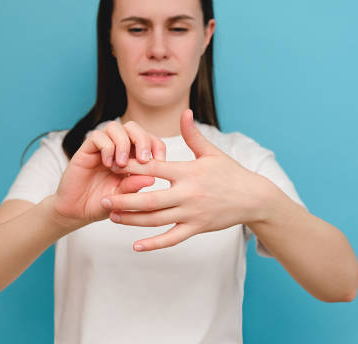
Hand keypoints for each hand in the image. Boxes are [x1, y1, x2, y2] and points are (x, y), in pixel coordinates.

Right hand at [51, 120, 166, 225]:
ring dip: (123, 143)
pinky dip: (106, 147)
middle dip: (142, 140)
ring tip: (122, 164)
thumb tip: (152, 178)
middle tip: (143, 160)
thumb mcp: (123, 199)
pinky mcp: (86, 150)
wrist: (77, 211)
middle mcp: (117, 148)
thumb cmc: (102, 204)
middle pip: (133, 128)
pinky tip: (108, 164)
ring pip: (116, 127)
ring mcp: (101, 148)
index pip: (149, 140)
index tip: (161, 162)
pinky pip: (97, 137)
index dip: (157, 146)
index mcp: (132, 158)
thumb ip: (134, 187)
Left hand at [101, 109, 267, 250]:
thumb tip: (184, 112)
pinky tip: (136, 246)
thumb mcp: (211, 152)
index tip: (112, 165)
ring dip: (132, 220)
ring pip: (156, 220)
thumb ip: (193, 135)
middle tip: (104, 198)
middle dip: (124, 200)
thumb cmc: (230, 173)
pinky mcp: (197, 228)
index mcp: (188, 172)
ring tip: (112, 217)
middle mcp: (187, 194)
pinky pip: (171, 238)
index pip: (154, 169)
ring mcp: (191, 213)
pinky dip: (154, 244)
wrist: (253, 198)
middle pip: (149, 199)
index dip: (132, 167)